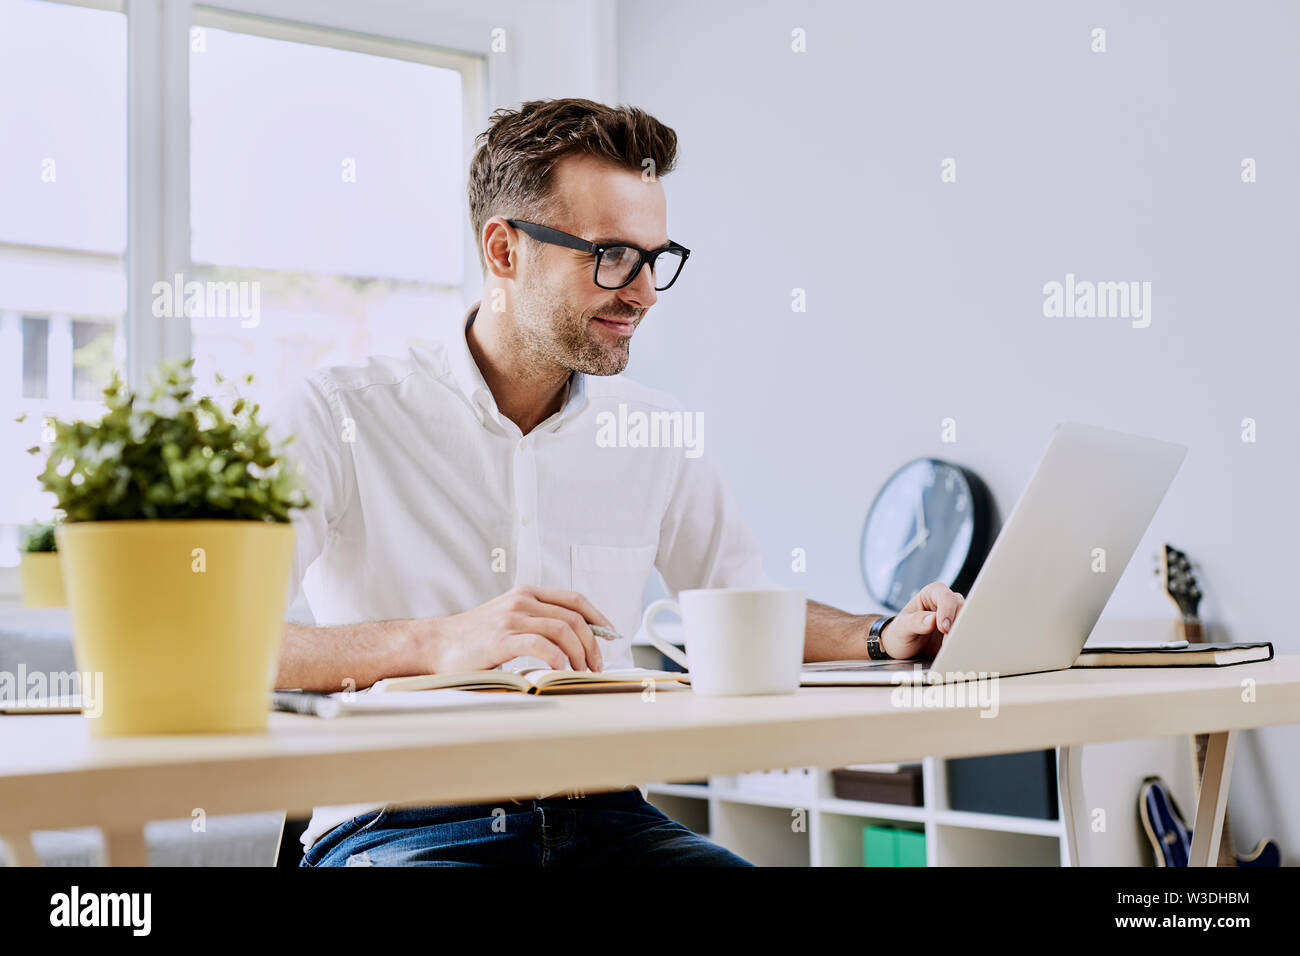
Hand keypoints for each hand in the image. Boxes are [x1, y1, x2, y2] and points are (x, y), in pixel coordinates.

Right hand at [425, 586, 612, 672]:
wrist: (435, 644)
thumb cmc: (473, 638)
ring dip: (579, 653)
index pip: (575, 599)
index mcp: (527, 593)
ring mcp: (512, 618)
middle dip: (593, 642)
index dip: (598, 617)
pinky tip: (561, 669)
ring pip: (563, 629)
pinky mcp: (502, 638)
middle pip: (574, 617)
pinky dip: (558, 658)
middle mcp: (522, 600)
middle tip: (596, 664)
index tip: (611, 635)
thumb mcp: (509, 618)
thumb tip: (575, 639)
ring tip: (581, 671)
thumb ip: (537, 620)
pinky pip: (541, 644)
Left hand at [880, 581, 964, 660]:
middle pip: (960, 606)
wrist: (901, 650)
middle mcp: (945, 604)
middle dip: (956, 624)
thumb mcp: (901, 628)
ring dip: (961, 634)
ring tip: (950, 647)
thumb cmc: (898, 634)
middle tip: (948, 641)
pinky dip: (964, 642)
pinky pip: (967, 634)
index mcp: (930, 595)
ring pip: (968, 620)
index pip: (944, 595)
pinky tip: (956, 650)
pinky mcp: (958, 633)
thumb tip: (932, 619)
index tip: (943, 627)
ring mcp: (954, 618)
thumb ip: (914, 622)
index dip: (946, 610)